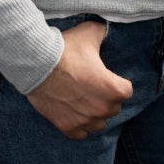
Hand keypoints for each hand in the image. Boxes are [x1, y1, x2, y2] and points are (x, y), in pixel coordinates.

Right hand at [26, 22, 132, 139]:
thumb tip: (107, 29)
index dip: (117, 83)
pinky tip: (75, 115)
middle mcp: (102, 108)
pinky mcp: (67, 127)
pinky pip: (81, 134)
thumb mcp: (91, 34)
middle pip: (114, 108)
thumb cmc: (66, 49)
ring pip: (99, 124)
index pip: (126, 91)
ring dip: (95, 114)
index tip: (106, 77)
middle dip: (107, 98)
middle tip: (93, 87)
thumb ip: (104, 33)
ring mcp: (84, 120)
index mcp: (114, 89)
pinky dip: (80, 126)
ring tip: (86, 102)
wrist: (36, 63)